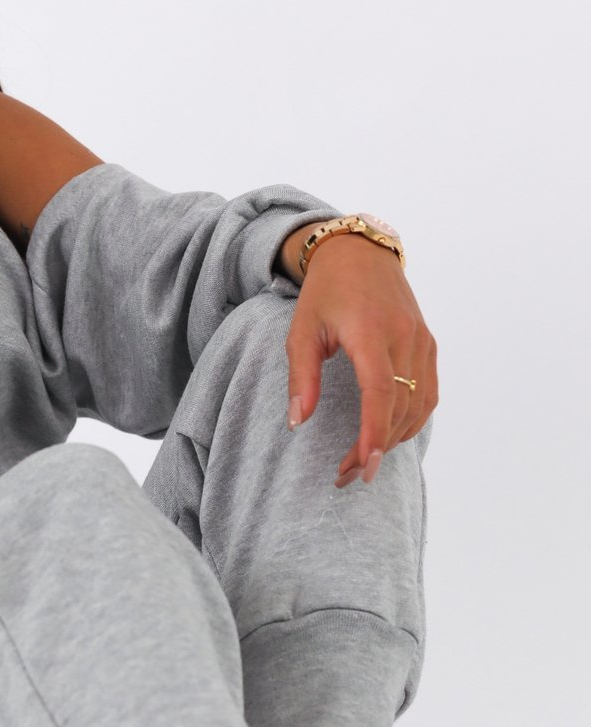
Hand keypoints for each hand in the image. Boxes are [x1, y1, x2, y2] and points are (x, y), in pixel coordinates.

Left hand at [285, 236, 437, 486]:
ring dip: (395, 437)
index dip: (374, 433)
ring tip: (364, 459)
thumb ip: (301, 378)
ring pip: (420, 404)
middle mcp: (405, 337)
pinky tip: (390, 434)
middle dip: (377, 447)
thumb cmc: (325, 291)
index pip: (381, 392)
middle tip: (348, 474)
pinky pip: (428, 392)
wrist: (360, 252)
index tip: (362, 466)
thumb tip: (298, 422)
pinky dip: (412, 419)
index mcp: (372, 332)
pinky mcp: (428, 344)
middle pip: (401, 406)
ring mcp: (422, 341)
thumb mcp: (301, 331)